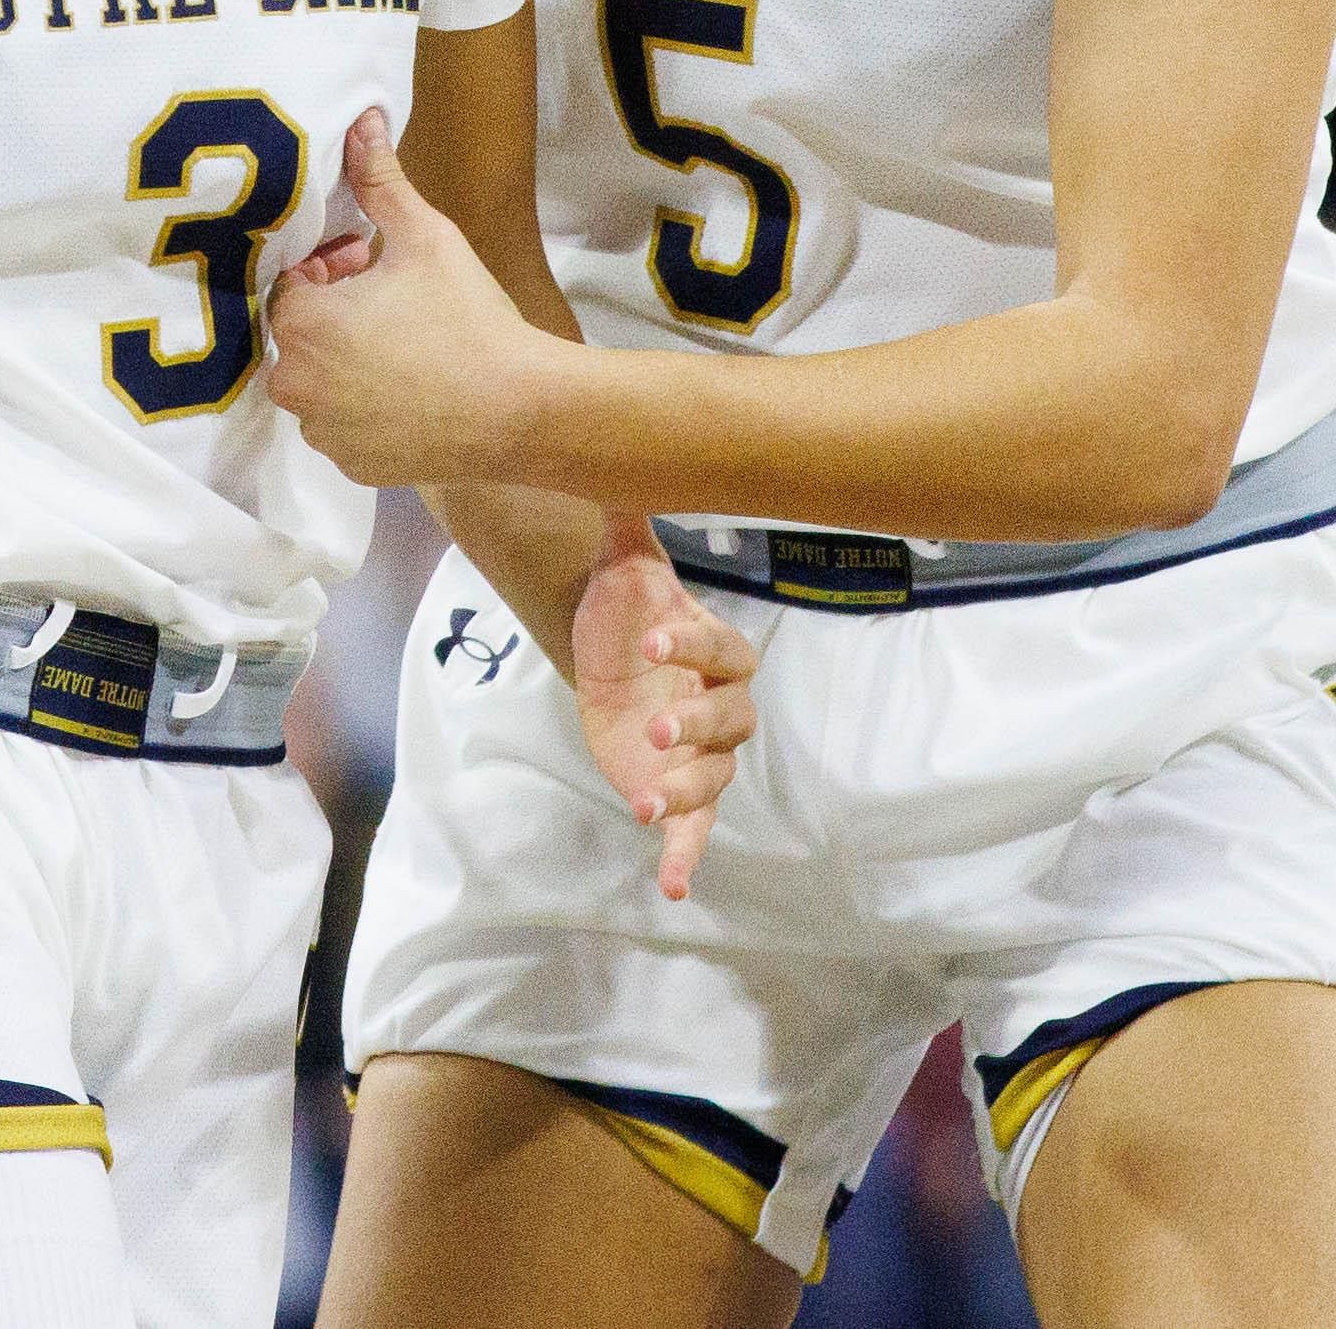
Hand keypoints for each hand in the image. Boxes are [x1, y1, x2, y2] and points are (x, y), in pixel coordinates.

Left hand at [266, 109, 570, 488]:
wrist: (521, 411)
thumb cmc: (468, 319)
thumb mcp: (425, 237)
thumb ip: (381, 179)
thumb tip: (362, 120)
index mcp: (302, 326)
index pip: (289, 284)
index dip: (328, 266)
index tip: (369, 259)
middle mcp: (296, 385)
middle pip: (298, 334)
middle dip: (335, 309)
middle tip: (388, 296)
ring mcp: (323, 433)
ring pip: (319, 381)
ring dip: (346, 358)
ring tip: (403, 342)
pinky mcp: (351, 467)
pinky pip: (342, 425)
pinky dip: (364, 405)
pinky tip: (412, 388)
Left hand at [571, 527, 757, 901]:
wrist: (604, 655)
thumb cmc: (625, 608)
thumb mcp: (623, 564)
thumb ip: (626, 519)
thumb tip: (621, 449)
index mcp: (713, 649)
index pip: (724, 651)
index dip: (692, 647)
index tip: (646, 642)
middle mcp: (719, 705)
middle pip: (730, 722)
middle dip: (696, 727)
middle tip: (651, 727)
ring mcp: (701, 754)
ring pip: (717, 780)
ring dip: (688, 792)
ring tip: (646, 804)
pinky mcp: (677, 790)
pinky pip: (694, 828)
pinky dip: (687, 855)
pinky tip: (674, 886)